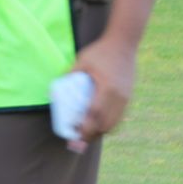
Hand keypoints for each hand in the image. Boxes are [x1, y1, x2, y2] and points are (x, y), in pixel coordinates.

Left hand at [69, 35, 136, 152]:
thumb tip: (53, 91)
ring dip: (101, 132)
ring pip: (114, 123)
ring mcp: (126, 98)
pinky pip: (120, 117)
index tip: (75, 135)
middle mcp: (119, 96)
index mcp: (107, 87)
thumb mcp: (82, 60)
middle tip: (78, 139)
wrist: (124, 43)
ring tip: (87, 135)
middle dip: (92, 135)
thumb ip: (69, 74)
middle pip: (106, 124)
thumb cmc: (101, 51)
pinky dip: (109, 125)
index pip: (95, 114)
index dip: (86, 128)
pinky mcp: (129, 97)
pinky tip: (99, 125)